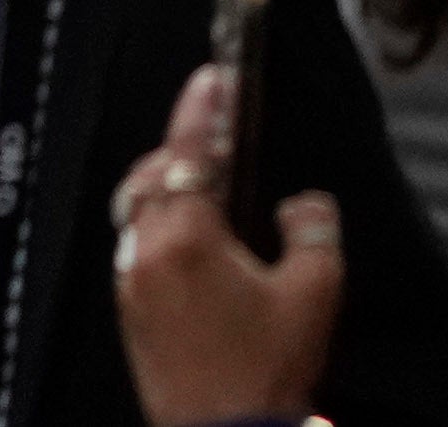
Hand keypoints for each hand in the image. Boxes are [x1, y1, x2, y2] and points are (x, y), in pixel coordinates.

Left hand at [108, 58, 343, 426]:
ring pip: (136, 214)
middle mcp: (147, 255)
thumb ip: (313, 227)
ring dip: (164, 190)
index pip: (187, 152)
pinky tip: (194, 246)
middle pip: (147, 177)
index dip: (200, 108)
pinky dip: (159, 229)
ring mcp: (131, 288)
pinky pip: (136, 251)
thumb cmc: (266, 370)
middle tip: (212, 137)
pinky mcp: (130, 318)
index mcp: (188, 238)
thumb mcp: (316, 290)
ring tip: (204, 189)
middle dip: (176, 149)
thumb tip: (299, 204)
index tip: (211, 78)